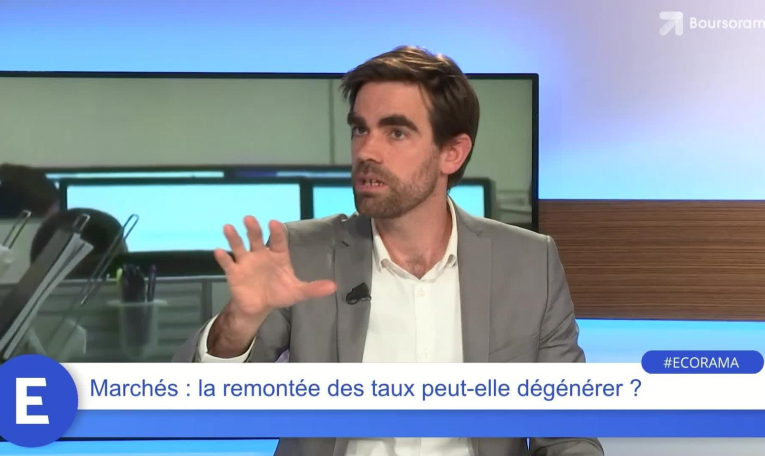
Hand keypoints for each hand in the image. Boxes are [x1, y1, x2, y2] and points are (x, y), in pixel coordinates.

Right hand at [206, 216, 335, 357]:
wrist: (259, 306)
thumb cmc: (279, 293)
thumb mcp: (297, 292)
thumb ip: (313, 288)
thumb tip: (334, 287)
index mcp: (278, 255)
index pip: (278, 240)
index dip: (276, 232)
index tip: (274, 223)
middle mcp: (261, 254)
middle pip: (257, 238)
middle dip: (254, 228)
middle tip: (249, 218)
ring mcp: (246, 262)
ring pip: (239, 246)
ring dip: (234, 237)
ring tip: (229, 227)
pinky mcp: (234, 272)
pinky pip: (228, 263)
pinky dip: (223, 257)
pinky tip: (218, 251)